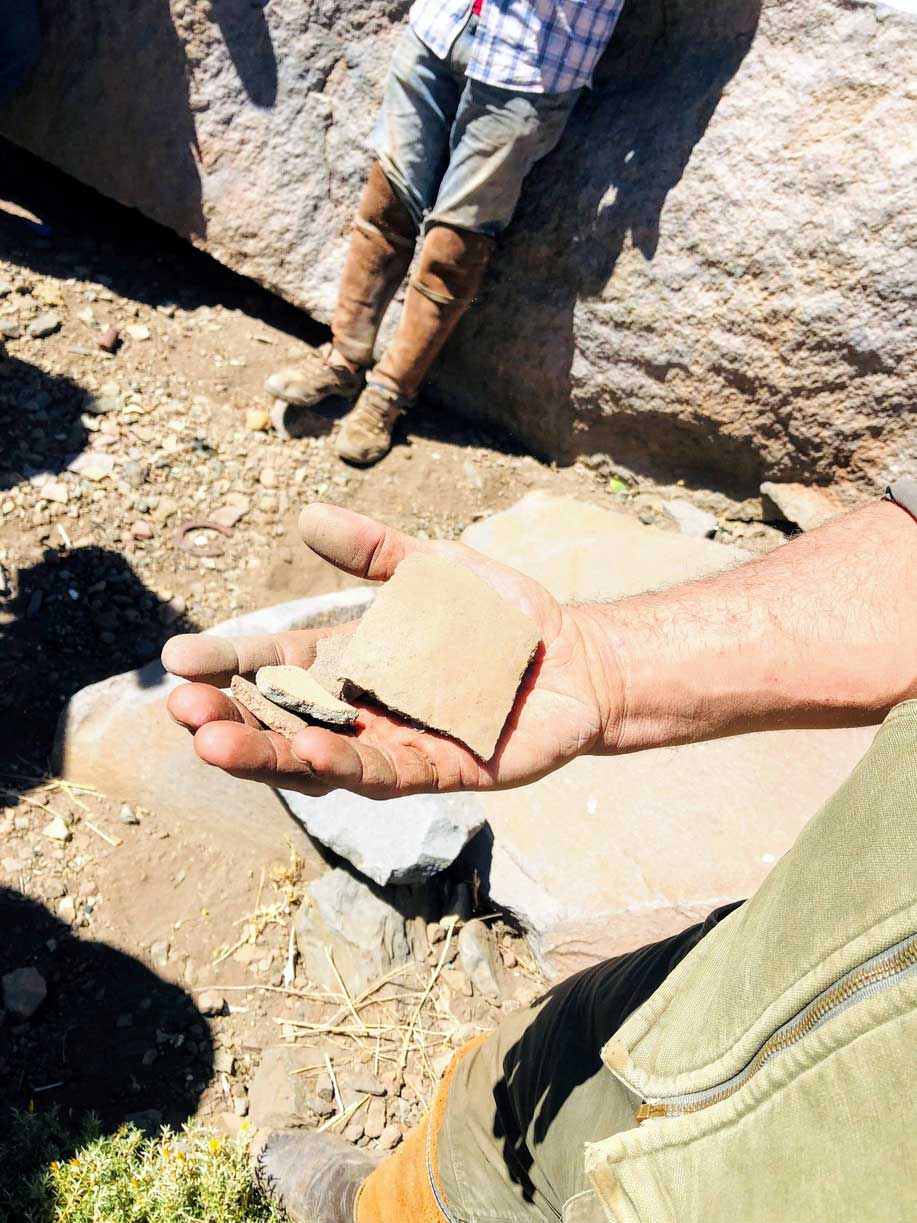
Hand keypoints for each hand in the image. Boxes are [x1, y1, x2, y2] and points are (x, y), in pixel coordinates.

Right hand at [163, 504, 619, 798]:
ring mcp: (395, 743)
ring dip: (264, 752)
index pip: (274, 664)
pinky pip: (380, 773)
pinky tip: (305, 755)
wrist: (576, 658)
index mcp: (351, 660)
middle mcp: (362, 708)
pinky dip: (340, 766)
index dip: (227, 665)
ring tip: (213, 741)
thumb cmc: (502, 617)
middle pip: (280, 719)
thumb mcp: (433, 568)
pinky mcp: (438, 770)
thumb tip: (307, 518)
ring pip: (315, 758)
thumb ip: (376, 551)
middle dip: (228, 717)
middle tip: (181, 709)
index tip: (177, 659)